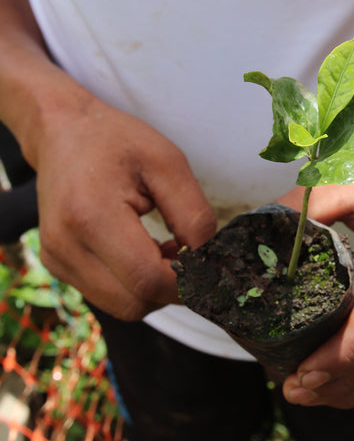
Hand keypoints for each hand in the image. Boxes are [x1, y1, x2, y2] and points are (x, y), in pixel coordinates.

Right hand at [33, 94, 215, 319]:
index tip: (207, 263)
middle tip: (188, 253)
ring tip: (165, 249)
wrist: (63, 133)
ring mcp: (57, 260)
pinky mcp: (58, 266)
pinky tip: (144, 252)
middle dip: (173, 288)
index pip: (148, 280)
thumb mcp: (169, 164)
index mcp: (91, 216)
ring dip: (156, 288)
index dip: (188, 282)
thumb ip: (194, 216)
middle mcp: (65, 247)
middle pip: (136, 303)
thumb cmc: (117, 142)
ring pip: (124, 307)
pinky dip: (136, 284)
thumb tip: (207, 262)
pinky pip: (109, 296)